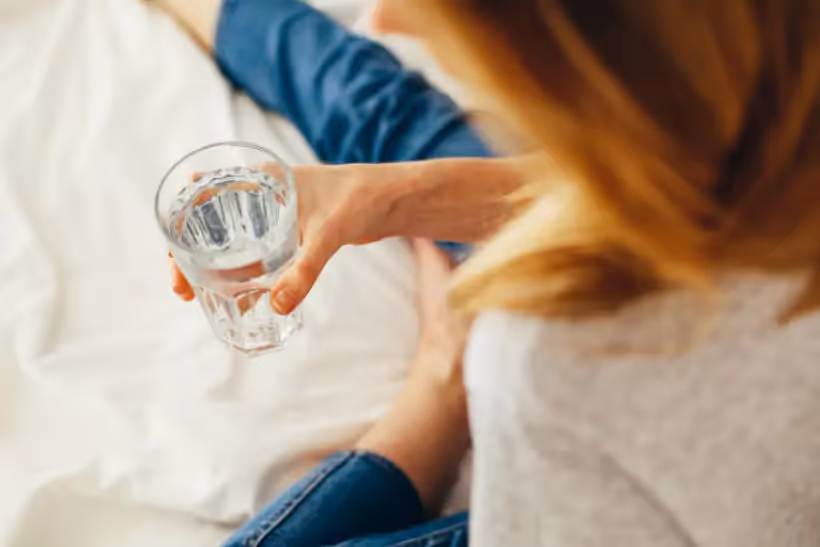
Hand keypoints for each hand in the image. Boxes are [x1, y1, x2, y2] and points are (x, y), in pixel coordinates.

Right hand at [170, 163, 396, 311]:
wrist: (391, 199)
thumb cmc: (360, 199)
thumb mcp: (328, 234)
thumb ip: (304, 270)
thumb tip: (276, 307)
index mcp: (260, 180)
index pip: (203, 198)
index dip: (180, 227)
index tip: (174, 259)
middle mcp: (261, 195)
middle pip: (210, 225)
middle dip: (191, 256)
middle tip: (183, 289)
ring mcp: (274, 215)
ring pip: (233, 241)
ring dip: (216, 267)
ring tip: (203, 298)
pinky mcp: (291, 232)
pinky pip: (257, 253)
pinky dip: (245, 273)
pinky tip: (243, 298)